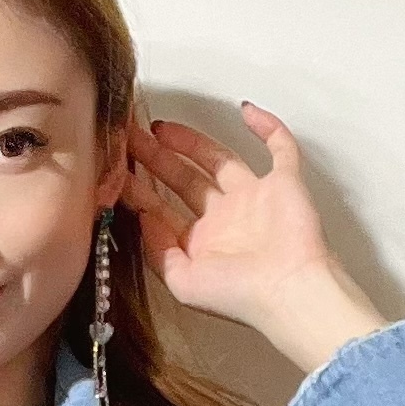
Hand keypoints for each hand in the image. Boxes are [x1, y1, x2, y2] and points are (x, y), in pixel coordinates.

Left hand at [118, 102, 385, 373]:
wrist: (288, 289)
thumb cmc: (239, 296)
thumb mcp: (181, 283)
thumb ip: (157, 251)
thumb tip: (144, 217)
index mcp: (201, 244)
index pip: (163, 209)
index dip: (139, 189)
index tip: (116, 169)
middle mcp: (225, 219)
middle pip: (184, 180)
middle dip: (156, 159)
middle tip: (130, 137)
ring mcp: (254, 198)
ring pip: (219, 159)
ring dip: (191, 141)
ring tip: (159, 127)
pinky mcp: (284, 183)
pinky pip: (280, 147)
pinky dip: (267, 126)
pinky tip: (246, 110)